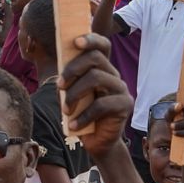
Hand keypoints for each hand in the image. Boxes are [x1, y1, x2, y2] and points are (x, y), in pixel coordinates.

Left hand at [58, 33, 131, 156]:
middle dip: (72, 69)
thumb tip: (59, 68)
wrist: (97, 143)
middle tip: (60, 86)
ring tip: (66, 110)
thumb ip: (69, 80)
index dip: (90, 39)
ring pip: (96, 78)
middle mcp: (113, 75)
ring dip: (75, 94)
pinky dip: (83, 116)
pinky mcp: (124, 105)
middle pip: (95, 58)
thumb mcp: (72, 95)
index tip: (75, 42)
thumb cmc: (82, 115)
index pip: (102, 45)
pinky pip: (101, 104)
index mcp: (102, 68)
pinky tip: (74, 126)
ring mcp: (121, 89)